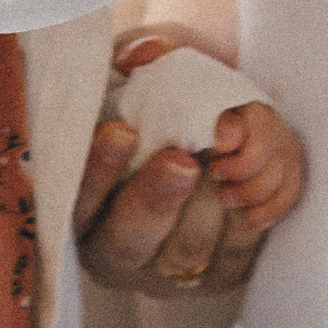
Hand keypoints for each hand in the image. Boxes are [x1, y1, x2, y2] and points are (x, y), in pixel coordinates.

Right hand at [74, 30, 306, 297]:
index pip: (76, 199)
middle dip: (157, 198)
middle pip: (129, 240)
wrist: (224, 111)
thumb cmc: (170, 89)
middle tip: (184, 159)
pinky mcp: (222, 272)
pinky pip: (237, 253)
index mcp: (80, 206)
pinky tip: (250, 173)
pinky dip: (251, 209)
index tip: (122, 130)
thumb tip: (141, 55)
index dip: (97, 170)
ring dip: (211, 200)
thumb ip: (139, 55)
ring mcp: (170, 269)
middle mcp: (117, 249)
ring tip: (226, 155)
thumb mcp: (150, 64)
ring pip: (188, 249)